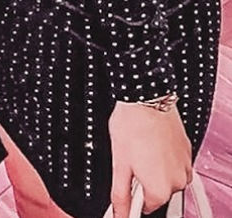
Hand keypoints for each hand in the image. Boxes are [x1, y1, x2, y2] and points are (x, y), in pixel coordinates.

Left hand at [108, 100, 191, 216]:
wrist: (147, 98)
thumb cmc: (131, 126)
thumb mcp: (118, 163)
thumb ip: (120, 193)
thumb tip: (119, 212)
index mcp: (160, 189)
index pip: (146, 206)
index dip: (132, 194)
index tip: (126, 182)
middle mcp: (178, 181)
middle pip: (157, 190)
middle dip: (143, 179)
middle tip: (130, 159)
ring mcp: (185, 165)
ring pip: (165, 176)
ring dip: (153, 167)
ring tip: (140, 147)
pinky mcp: (187, 151)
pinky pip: (173, 162)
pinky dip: (162, 156)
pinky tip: (150, 142)